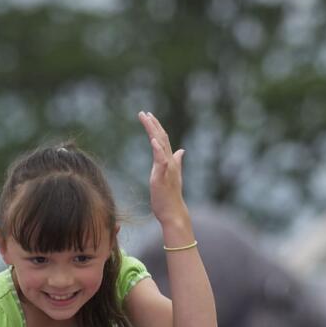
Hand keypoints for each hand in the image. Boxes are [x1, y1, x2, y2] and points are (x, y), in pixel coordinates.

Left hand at [139, 111, 189, 228]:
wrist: (174, 213)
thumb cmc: (170, 197)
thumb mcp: (171, 176)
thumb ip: (176, 162)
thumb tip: (181, 151)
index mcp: (169, 161)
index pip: (163, 140)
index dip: (156, 127)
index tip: (148, 116)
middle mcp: (169, 162)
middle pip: (161, 138)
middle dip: (153, 124)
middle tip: (144, 113)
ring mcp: (166, 169)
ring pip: (160, 145)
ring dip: (154, 131)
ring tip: (147, 119)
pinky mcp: (161, 177)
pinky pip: (161, 162)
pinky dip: (158, 150)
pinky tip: (153, 141)